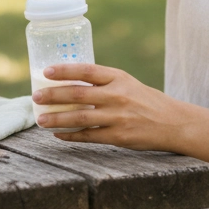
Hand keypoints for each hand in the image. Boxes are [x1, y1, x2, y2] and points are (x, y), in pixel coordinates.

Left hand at [31, 63, 193, 150]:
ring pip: (80, 118)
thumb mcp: (127, 83)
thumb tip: (68, 83)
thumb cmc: (145, 100)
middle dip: (53, 96)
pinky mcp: (119, 137)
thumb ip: (103, 82)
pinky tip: (58, 135)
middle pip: (78, 94)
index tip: (46, 71)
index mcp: (119, 78)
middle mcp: (117, 95)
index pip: (87, 71)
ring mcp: (118, 117)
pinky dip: (71, 136)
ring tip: (41, 120)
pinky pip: (89, 136)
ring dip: (57, 119)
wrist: (173, 123)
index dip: (65, 71)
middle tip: (36, 97)